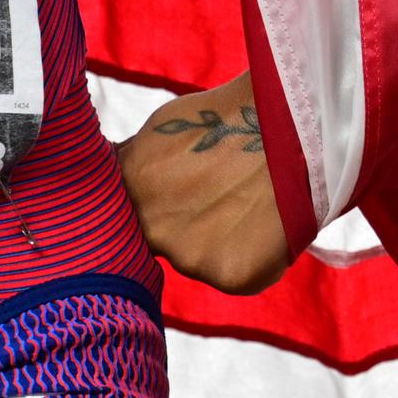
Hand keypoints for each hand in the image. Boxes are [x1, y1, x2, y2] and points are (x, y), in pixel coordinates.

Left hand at [116, 70, 289, 294]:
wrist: (288, 128)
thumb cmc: (222, 120)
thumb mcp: (159, 132)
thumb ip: (134, 164)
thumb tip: (109, 176)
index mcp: (129, 187)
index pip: (118, 214)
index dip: (140, 206)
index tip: (162, 195)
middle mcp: (151, 229)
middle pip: (157, 239)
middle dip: (176, 222)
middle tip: (209, 194)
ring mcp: (190, 257)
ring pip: (193, 258)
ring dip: (209, 240)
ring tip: (239, 201)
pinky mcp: (229, 276)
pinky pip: (228, 273)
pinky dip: (242, 255)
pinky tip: (257, 223)